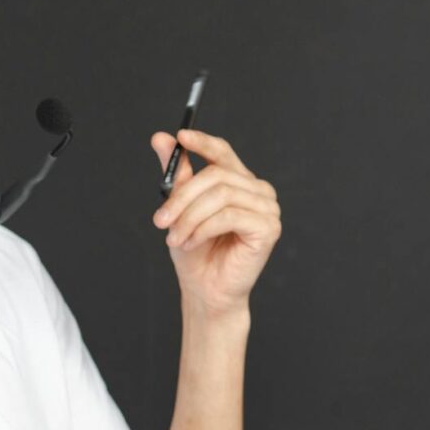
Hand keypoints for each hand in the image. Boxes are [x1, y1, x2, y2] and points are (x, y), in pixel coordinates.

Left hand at [150, 129, 281, 318]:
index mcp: (240, 182)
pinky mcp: (269, 227)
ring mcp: (268, 208)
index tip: (179, 138)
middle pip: (216, 176)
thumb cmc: (196, 252)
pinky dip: (203, 229)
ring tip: (175, 238)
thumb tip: (160, 138)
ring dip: (189, 218)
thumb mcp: (180, 209)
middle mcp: (259, 191)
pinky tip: (191, 242)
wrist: (206, 291)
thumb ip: (177, 175)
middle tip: (160, 220)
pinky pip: (228, 216)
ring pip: (220, 196)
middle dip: (182, 197)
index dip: (202, 142)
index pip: (223, 152)